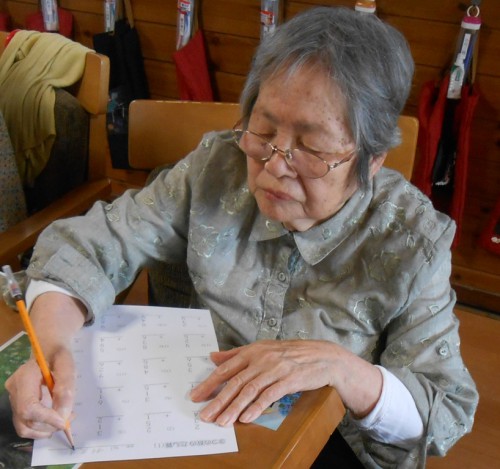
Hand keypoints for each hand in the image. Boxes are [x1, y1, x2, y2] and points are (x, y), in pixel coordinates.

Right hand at [6, 346, 75, 438]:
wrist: (48, 350)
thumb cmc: (58, 355)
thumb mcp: (67, 365)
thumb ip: (66, 387)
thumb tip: (63, 414)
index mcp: (24, 377)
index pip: (28, 407)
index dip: (45, 418)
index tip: (64, 422)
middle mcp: (14, 390)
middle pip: (26, 420)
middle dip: (49, 425)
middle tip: (70, 418)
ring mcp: (13, 398)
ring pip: (24, 427)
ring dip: (46, 429)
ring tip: (64, 419)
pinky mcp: (17, 405)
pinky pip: (25, 424)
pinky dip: (41, 428)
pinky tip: (55, 420)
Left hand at [190, 339, 342, 426]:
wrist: (322, 356)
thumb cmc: (290, 353)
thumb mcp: (262, 349)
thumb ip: (236, 354)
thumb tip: (213, 356)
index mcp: (253, 350)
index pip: (226, 368)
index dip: (210, 383)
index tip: (196, 396)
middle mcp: (261, 358)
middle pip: (235, 381)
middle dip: (218, 400)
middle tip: (205, 415)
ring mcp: (275, 369)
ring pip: (249, 390)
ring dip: (234, 407)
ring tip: (222, 422)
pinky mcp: (288, 380)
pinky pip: (269, 395)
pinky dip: (256, 407)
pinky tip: (246, 418)